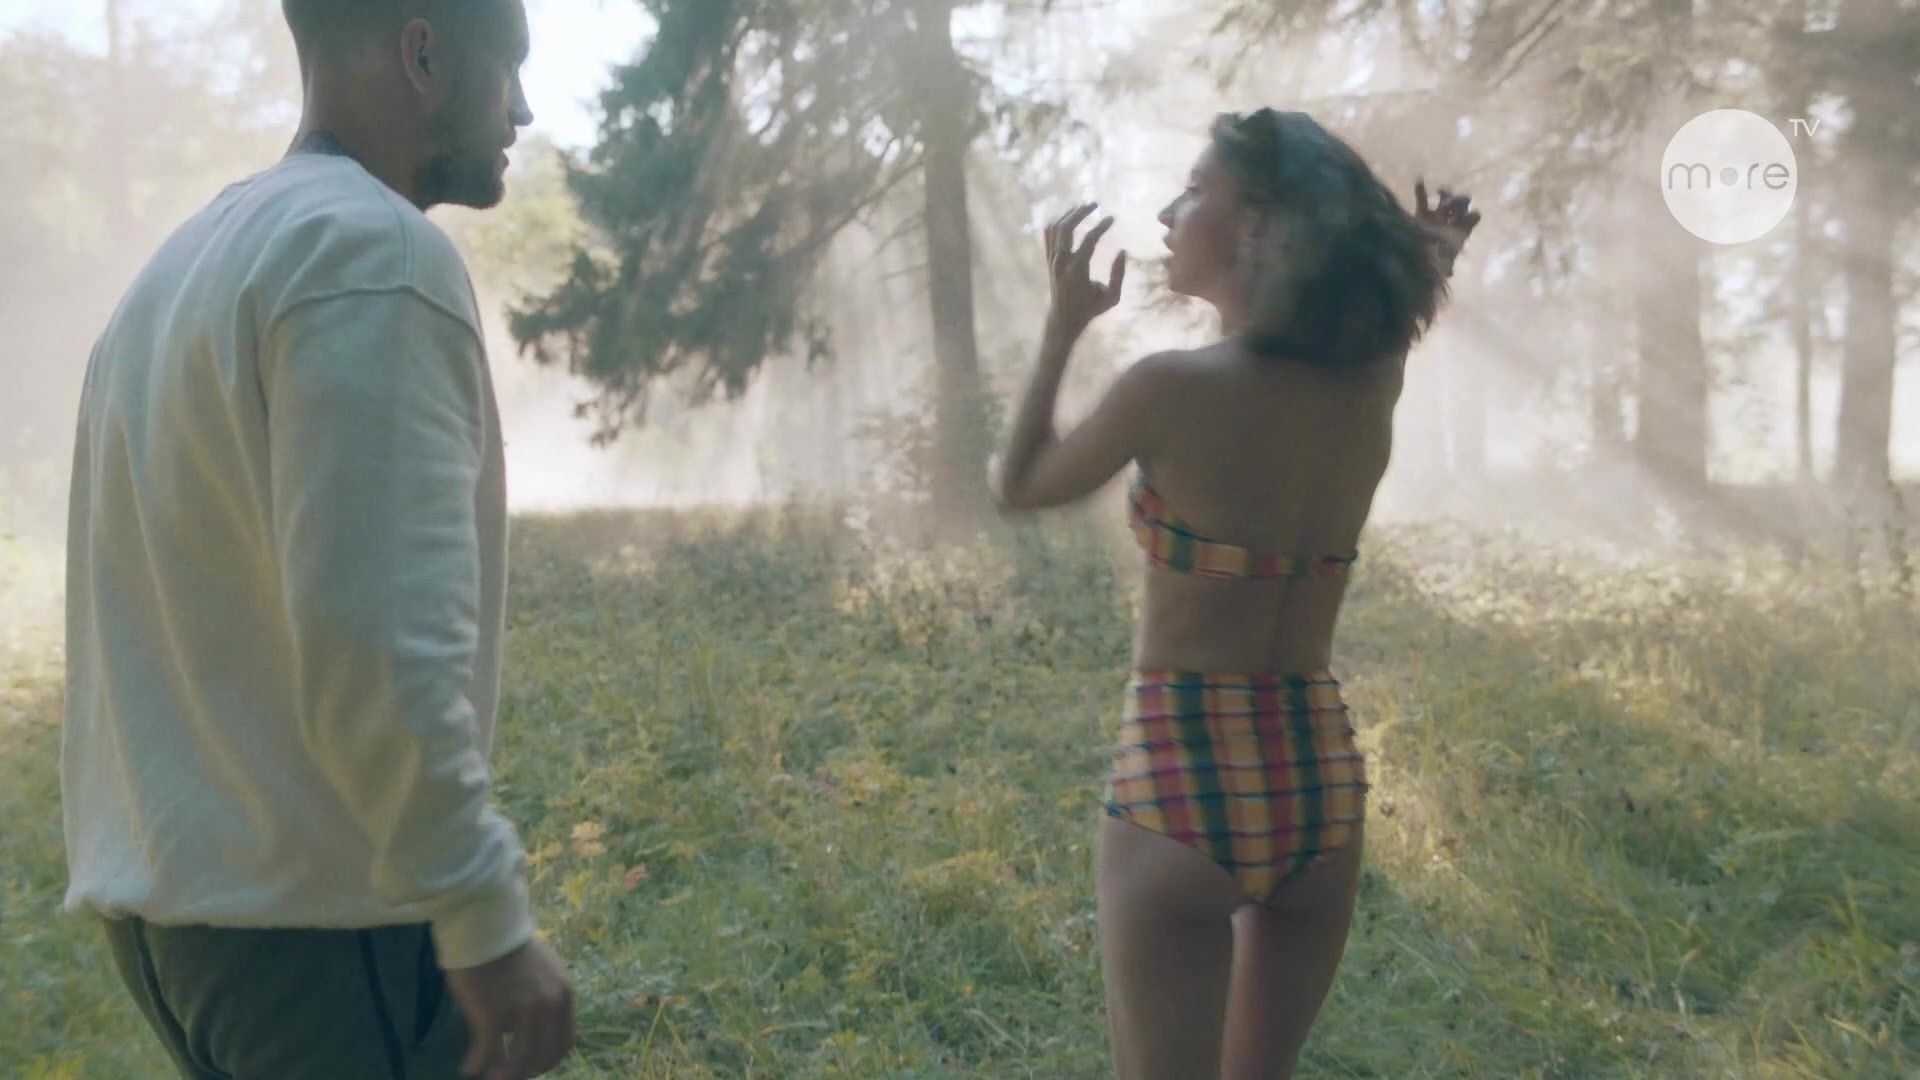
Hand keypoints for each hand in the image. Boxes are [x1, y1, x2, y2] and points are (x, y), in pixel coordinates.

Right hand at [445, 936, 575, 1079]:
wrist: (486, 923)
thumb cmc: (508, 944)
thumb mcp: (544, 969)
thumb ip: (545, 996)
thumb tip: (535, 1022)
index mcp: (564, 995)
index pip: (565, 1043)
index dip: (548, 1059)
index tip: (533, 1065)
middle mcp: (549, 1006)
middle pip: (544, 1057)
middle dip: (526, 1071)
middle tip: (508, 1074)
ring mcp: (522, 1012)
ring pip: (519, 1061)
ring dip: (503, 1074)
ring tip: (489, 1076)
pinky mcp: (493, 1014)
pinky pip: (488, 1052)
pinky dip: (476, 1064)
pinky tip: (468, 1067)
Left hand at [1044, 202, 1126, 335]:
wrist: (1063, 319)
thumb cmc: (1091, 309)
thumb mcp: (1112, 298)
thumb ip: (1118, 275)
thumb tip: (1122, 251)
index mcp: (1077, 270)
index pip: (1089, 240)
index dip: (1102, 226)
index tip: (1112, 218)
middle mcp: (1061, 262)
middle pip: (1066, 228)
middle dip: (1080, 212)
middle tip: (1094, 204)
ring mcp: (1052, 260)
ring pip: (1055, 228)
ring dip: (1069, 214)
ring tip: (1083, 207)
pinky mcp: (1048, 260)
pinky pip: (1048, 234)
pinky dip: (1057, 222)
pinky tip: (1069, 216)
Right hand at [1413, 179, 1480, 276]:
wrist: (1411, 261)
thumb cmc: (1430, 263)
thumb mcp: (1444, 262)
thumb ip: (1449, 262)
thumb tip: (1451, 272)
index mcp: (1460, 232)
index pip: (1474, 216)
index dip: (1471, 215)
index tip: (1463, 216)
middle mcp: (1450, 224)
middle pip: (1462, 204)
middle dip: (1459, 201)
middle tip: (1449, 205)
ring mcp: (1436, 219)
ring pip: (1445, 200)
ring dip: (1445, 194)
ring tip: (1439, 193)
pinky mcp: (1421, 217)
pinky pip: (1422, 200)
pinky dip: (1421, 190)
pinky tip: (1419, 180)